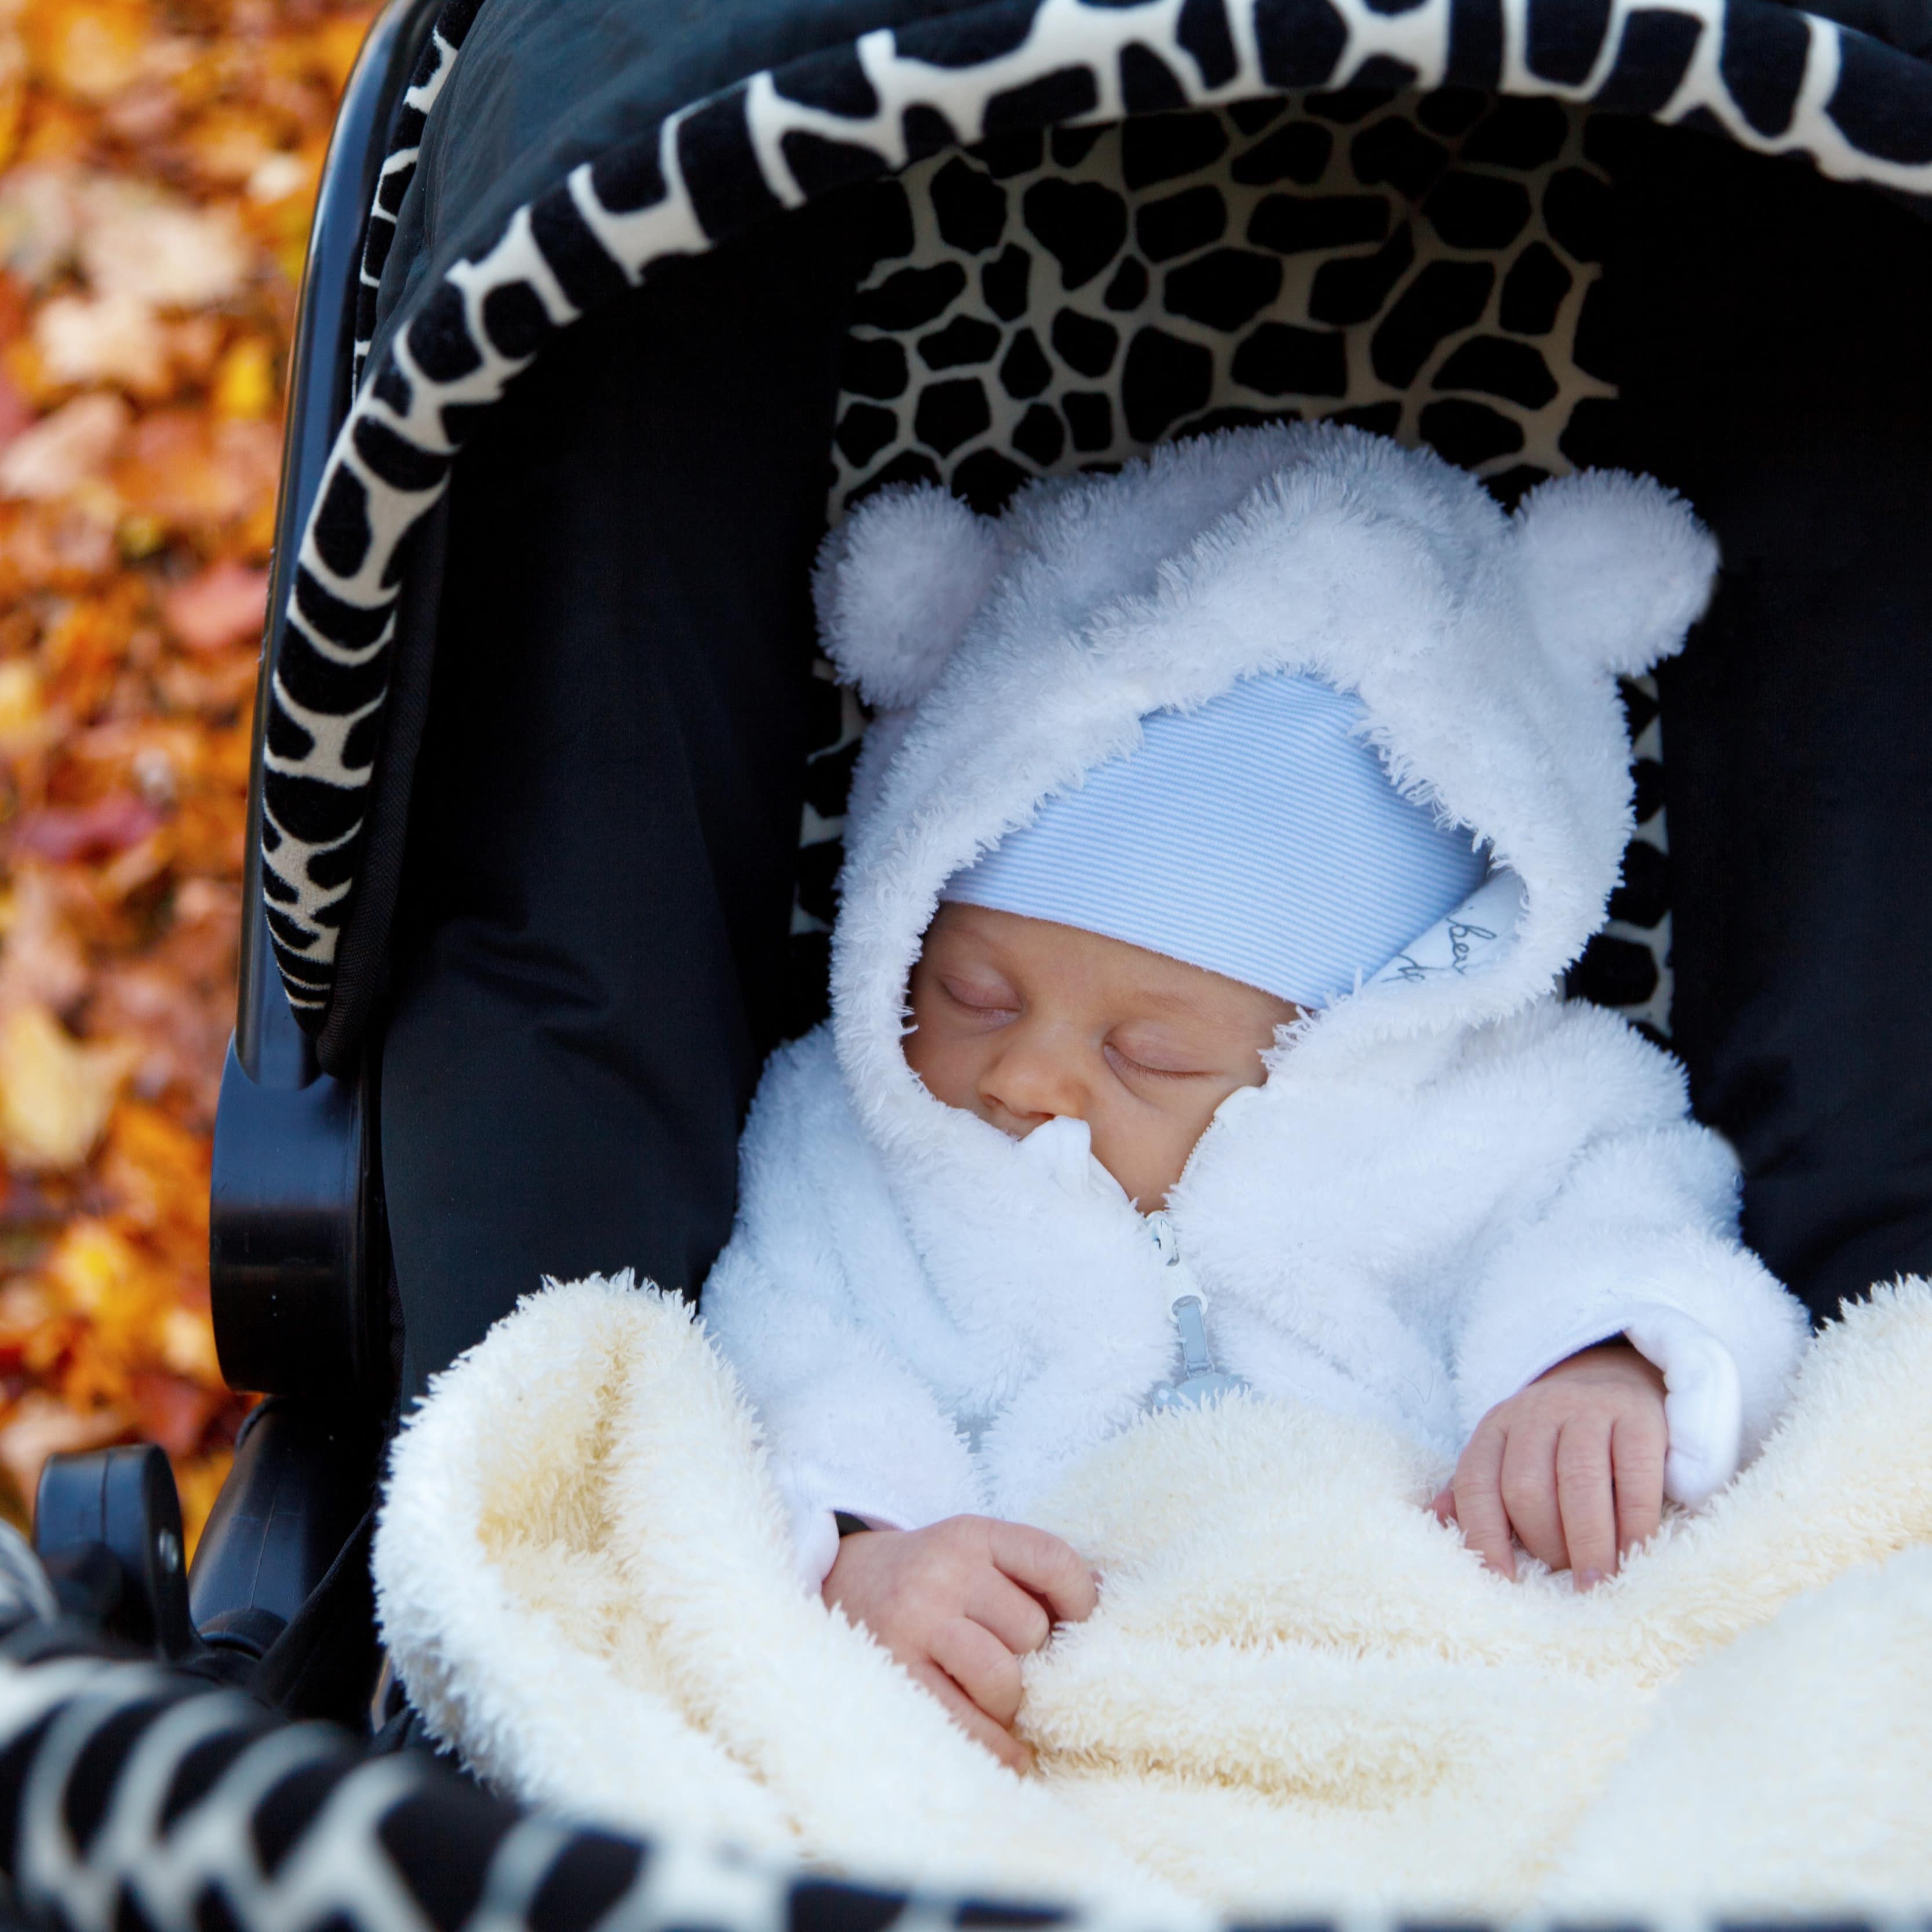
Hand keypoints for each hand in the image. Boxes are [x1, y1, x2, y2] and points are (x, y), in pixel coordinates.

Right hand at [823, 1514, 1097, 1770]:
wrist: (843, 1582)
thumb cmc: (929, 1576)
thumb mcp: (974, 1550)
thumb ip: (1030, 1572)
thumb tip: (1102, 1597)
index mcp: (972, 1535)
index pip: (1053, 1560)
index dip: (1082, 1601)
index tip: (1077, 1626)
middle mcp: (944, 1572)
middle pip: (1031, 1630)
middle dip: (1034, 1658)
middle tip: (1016, 1665)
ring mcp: (916, 1621)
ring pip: (1003, 1679)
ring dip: (1010, 1701)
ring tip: (997, 1698)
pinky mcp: (895, 1671)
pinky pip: (966, 1723)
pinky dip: (996, 1744)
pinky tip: (1006, 1749)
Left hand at [1433, 1340, 1666, 1586]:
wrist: (1613, 1380)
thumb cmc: (1556, 1441)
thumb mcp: (1509, 1455)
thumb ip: (1477, 1491)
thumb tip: (1437, 1522)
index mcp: (1496, 1428)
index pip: (1476, 1483)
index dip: (1484, 1535)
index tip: (1503, 1581)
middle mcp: (1535, 1412)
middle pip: (1527, 1487)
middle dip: (1544, 1542)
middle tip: (1565, 1577)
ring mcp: (1588, 1409)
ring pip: (1578, 1482)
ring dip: (1588, 1543)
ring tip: (1598, 1584)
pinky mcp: (1638, 1416)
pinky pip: (1635, 1475)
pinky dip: (1634, 1522)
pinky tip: (1635, 1553)